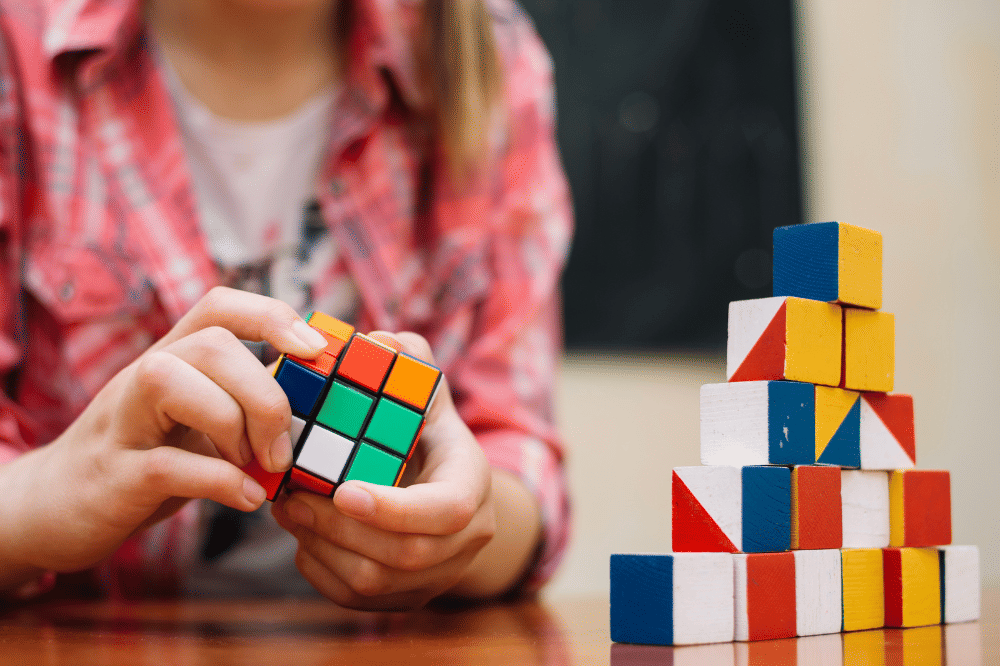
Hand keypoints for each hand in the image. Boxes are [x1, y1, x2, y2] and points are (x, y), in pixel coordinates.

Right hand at [0, 287, 328, 575]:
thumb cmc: (144, 459)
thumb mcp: (195, 423)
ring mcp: (121, 423)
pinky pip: (166, 464)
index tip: (315, 348)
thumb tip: (318, 410)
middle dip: (265, 396)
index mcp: (173, 359)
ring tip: (255, 467)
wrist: (55, 508)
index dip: (272, 315)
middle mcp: (143, 378)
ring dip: (233, 427)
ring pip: (173, 382)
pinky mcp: (112, 476)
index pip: (219, 307)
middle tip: (282, 449)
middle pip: (210, 344)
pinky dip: (219, 482)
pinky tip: (248, 498)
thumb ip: (242, 406)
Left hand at [272, 332, 496, 609]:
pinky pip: (356, 598)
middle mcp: (465, 540)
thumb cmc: (425, 432)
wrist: (445, 490)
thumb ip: (408, 362)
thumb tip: (380, 341)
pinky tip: (303, 534)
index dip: (395, 508)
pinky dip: (319, 568)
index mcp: (472, 484)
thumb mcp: (425, 392)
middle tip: (291, 497)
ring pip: (374, 582)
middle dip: (339, 527)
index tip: (343, 490)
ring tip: (288, 509)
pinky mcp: (405, 598)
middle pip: (405, 554)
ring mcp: (437, 576)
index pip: (448, 511)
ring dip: (321, 546)